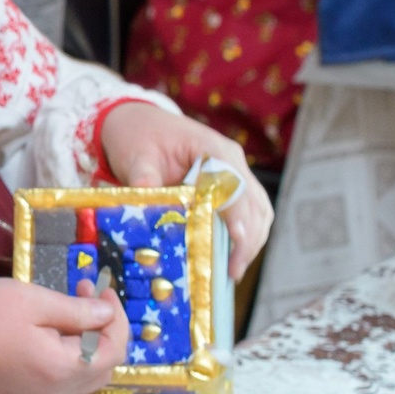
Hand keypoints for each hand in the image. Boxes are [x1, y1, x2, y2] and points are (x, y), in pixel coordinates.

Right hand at [0, 276, 126, 393]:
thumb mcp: (33, 302)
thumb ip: (76, 311)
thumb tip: (107, 312)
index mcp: (65, 366)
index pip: (113, 347)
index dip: (116, 316)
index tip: (100, 287)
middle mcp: (61, 389)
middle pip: (107, 364)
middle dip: (105, 326)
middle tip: (86, 293)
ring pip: (94, 381)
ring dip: (97, 349)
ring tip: (80, 319)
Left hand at [96, 100, 272, 274]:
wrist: (138, 120)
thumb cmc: (139, 134)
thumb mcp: (136, 155)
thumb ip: (144, 177)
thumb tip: (147, 199)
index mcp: (215, 152)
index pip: (236, 190)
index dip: (239, 220)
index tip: (237, 245)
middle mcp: (232, 161)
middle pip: (255, 204)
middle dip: (248, 240)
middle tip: (232, 272)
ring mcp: (234, 172)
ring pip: (258, 210)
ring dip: (250, 240)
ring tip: (233, 271)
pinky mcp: (228, 184)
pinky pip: (246, 211)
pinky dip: (243, 233)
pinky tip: (229, 255)